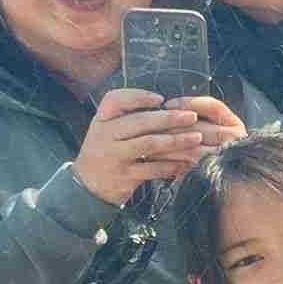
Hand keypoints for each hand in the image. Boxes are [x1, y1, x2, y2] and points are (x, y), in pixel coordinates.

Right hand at [72, 90, 245, 205]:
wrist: (86, 186)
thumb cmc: (104, 152)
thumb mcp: (105, 130)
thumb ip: (124, 116)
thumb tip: (162, 103)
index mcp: (101, 121)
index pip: (115, 100)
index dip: (139, 96)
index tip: (161, 99)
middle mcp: (105, 136)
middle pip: (139, 122)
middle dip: (168, 118)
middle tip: (192, 116)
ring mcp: (114, 157)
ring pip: (149, 144)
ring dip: (175, 140)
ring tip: (196, 138)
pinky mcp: (124, 177)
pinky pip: (152, 169)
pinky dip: (171, 165)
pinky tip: (186, 162)